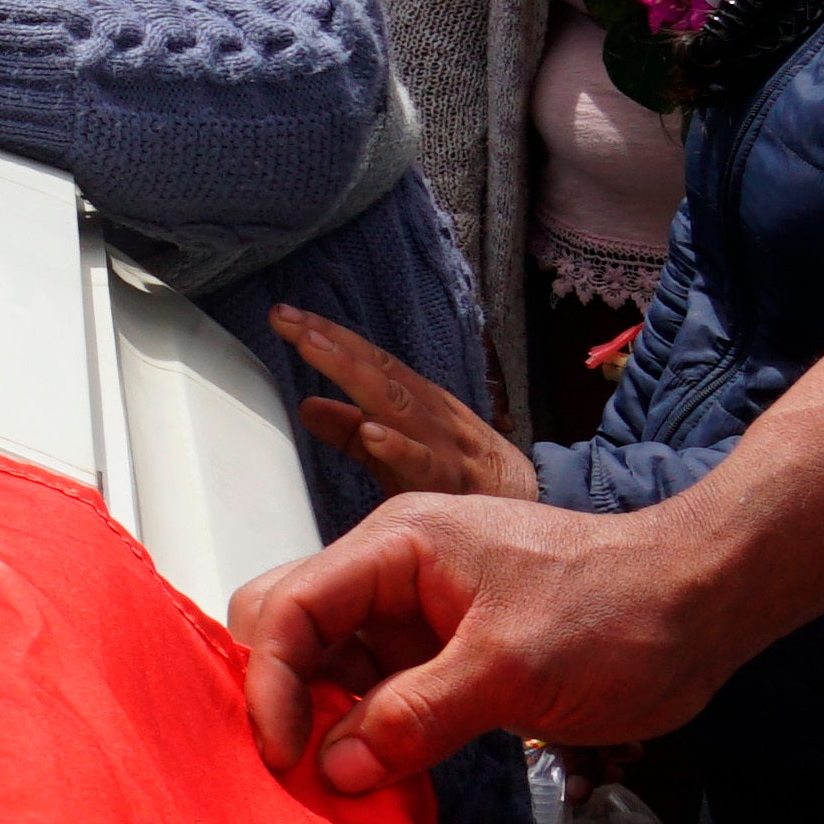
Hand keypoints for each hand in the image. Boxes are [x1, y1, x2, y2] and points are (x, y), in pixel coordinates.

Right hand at [227, 487, 746, 802]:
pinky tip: (374, 778)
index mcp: (396, 547)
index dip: (271, 682)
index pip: (290, 606)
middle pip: (289, 627)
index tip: (282, 759)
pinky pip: (375, 693)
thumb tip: (333, 771)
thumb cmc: (618, 614)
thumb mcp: (513, 668)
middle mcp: (390, 572)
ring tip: (331, 787)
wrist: (701, 606)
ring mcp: (414, 613)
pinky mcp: (442, 655)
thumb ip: (416, 716)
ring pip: (328, 665)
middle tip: (297, 772)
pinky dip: (363, 735)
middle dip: (281, 696)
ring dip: (321, 723)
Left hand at [270, 299, 534, 502]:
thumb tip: (305, 407)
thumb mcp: (402, 449)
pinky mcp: (456, 484)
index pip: (369, 361)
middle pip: (379, 372)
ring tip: (315, 350)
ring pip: (399, 405)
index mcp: (418, 402)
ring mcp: (445, 445)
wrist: (538, 508)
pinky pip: (425, 465)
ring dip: (356, 375)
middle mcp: (431, 414)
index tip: (284, 315)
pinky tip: (372, 434)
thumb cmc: (463, 477)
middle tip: (291, 322)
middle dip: (334, 344)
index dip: (328, 337)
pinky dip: (398, 448)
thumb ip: (352, 432)